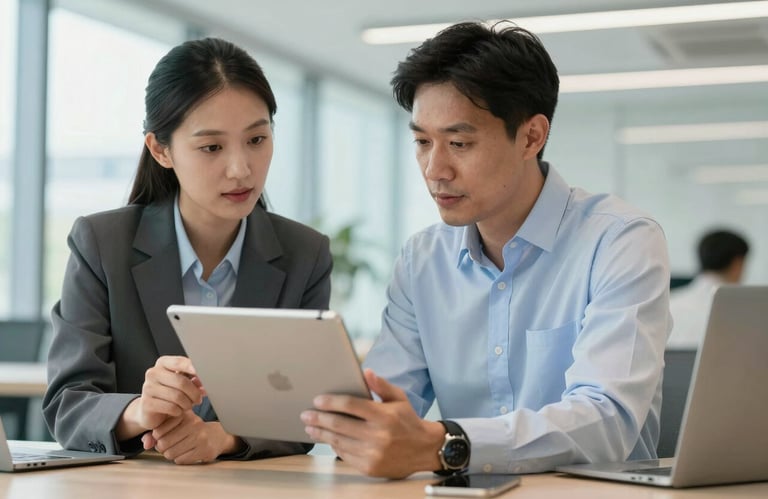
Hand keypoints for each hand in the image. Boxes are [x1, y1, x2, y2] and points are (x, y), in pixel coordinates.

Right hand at [136, 355, 203, 428]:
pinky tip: (178, 411)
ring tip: (188, 405)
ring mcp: (148, 388)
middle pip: (181, 382)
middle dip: (194, 393)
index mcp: (163, 363)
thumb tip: (207, 381)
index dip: (193, 368)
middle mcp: (153, 373)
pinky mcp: (146, 403)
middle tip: (198, 399)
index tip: (205, 373)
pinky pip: (171, 407)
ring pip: (177, 396)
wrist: (151, 411)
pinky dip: (179, 411)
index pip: (180, 362)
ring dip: (187, 404)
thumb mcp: (182, 383)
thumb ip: (194, 379)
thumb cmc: (170, 393)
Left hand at [148, 410, 241, 464]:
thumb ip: (157, 432)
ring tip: (178, 449)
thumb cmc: (192, 430)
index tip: (162, 436)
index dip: (157, 438)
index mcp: (185, 414)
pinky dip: (180, 459)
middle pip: (163, 444)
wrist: (218, 436)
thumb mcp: (176, 425)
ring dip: (171, 454)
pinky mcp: (205, 450)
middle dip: (163, 448)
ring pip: (171, 453)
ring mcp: (201, 437)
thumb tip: (145, 443)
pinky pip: (181, 460)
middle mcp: (194, 423)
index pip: (158, 431)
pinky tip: (186, 453)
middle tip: (168, 446)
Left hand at [300, 369, 444, 477]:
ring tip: (311, 428)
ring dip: (322, 434)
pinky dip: (334, 446)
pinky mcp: (370, 467)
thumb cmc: (408, 421)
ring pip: (339, 441)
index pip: (350, 405)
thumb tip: (365, 372)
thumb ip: (381, 385)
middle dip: (319, 419)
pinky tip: (328, 440)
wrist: (424, 449)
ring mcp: (373, 453)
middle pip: (339, 424)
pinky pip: (345, 455)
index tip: (317, 400)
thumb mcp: (399, 398)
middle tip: (306, 415)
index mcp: (383, 415)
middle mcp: (378, 435)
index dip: (331, 402)